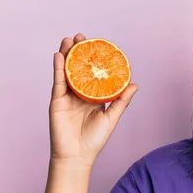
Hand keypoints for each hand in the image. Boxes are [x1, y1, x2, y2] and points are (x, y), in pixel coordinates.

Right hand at [49, 33, 137, 165]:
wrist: (77, 156)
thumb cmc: (95, 139)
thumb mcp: (112, 117)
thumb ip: (122, 101)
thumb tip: (135, 84)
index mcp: (93, 96)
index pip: (94, 73)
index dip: (95, 60)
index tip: (98, 45)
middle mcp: (79, 93)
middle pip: (78, 68)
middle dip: (79, 52)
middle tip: (82, 37)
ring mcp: (67, 96)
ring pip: (66, 71)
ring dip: (67, 54)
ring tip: (69, 40)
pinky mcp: (57, 101)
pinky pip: (58, 81)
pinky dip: (57, 68)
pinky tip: (58, 55)